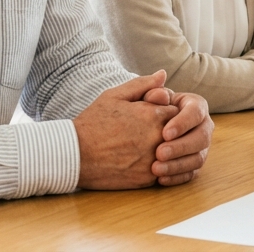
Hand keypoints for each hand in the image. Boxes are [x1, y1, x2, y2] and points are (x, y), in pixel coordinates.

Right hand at [73, 72, 177, 189]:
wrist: (75, 154)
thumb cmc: (93, 122)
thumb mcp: (115, 95)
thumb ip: (142, 84)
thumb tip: (163, 74)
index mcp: (152, 114)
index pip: (177, 111)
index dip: (165, 113)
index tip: (151, 115)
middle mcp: (157, 137)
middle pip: (178, 132)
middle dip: (168, 130)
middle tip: (146, 132)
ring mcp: (153, 159)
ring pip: (173, 152)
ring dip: (165, 149)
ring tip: (141, 146)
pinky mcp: (147, 178)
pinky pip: (163, 170)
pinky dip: (157, 165)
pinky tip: (138, 160)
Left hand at [149, 91, 213, 185]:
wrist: (148, 124)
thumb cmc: (149, 106)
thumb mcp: (149, 97)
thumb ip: (153, 93)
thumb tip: (161, 94)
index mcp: (196, 105)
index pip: (196, 112)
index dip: (183, 123)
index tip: (165, 133)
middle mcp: (204, 126)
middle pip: (202, 138)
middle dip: (181, 147)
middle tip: (159, 153)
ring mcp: (201, 147)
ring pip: (198, 158)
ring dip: (177, 165)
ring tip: (156, 169)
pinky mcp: (195, 164)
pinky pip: (191, 174)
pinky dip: (176, 178)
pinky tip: (160, 179)